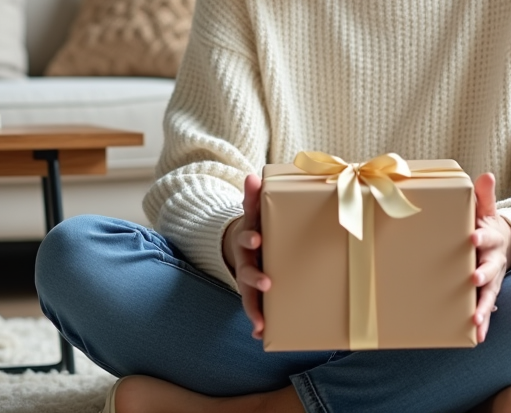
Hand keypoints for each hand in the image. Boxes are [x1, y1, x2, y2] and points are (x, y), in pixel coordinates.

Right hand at [222, 173, 268, 338]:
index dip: (250, 236)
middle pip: (246, 268)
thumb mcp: (256, 210)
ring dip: (254, 307)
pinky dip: (256, 320)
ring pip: (248, 293)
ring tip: (260, 323)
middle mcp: (245, 258)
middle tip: (267, 282)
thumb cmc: (260, 224)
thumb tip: (252, 175)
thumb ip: (254, 196)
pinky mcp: (253, 291)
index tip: (257, 239)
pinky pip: (253, 307)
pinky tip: (261, 335)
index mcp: (249, 235)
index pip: (247, 233)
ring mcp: (248, 275)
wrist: (243, 242)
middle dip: (255, 276)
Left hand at [471, 172, 510, 343]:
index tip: (472, 236)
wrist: (502, 242)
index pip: (487, 235)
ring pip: (489, 293)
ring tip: (475, 319)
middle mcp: (494, 259)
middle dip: (483, 273)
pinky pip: (486, 309)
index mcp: (489, 237)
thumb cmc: (484, 224)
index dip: (481, 236)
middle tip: (473, 277)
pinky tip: (477, 336)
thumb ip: (483, 196)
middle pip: (490, 267)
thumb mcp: (485, 209)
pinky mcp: (487, 293)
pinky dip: (483, 322)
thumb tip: (484, 175)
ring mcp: (492, 278)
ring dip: (483, 306)